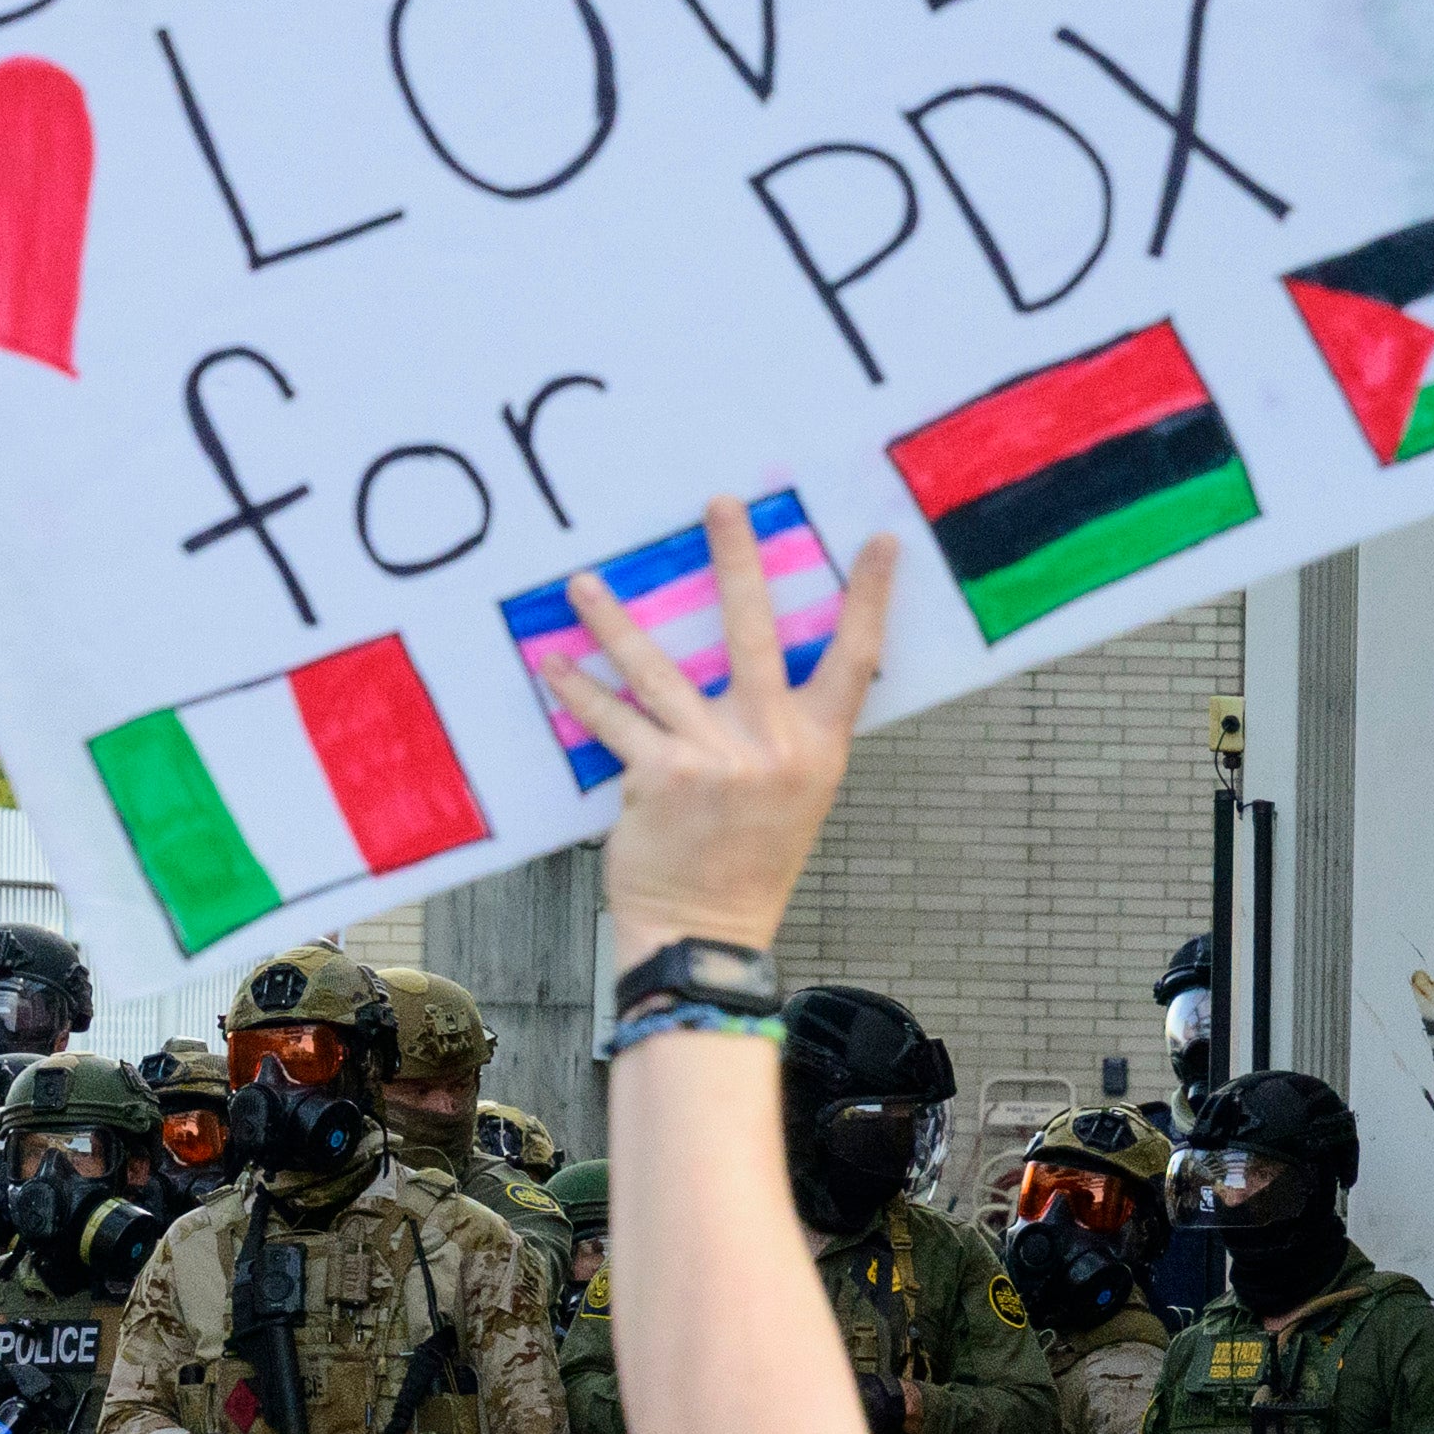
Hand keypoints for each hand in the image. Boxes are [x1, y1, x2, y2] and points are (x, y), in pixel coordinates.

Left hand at [535, 497, 905, 953]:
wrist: (711, 930)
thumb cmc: (751, 859)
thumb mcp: (796, 793)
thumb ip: (784, 733)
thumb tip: (760, 672)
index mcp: (818, 745)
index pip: (856, 659)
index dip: (871, 599)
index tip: (883, 540)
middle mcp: (772, 743)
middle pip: (754, 633)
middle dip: (736, 562)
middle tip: (719, 503)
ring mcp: (714, 758)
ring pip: (657, 670)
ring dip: (614, 622)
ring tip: (582, 581)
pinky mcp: (660, 777)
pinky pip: (613, 720)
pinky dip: (578, 691)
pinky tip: (551, 663)